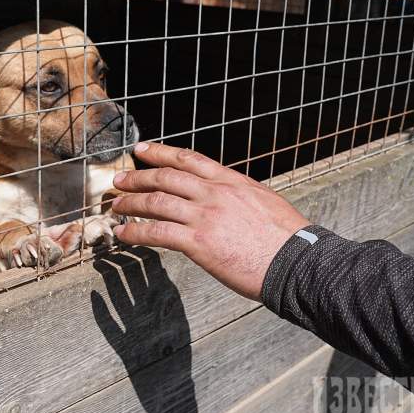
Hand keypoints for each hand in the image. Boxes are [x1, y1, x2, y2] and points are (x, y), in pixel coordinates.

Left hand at [111, 142, 309, 300]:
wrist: (298, 263)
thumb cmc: (288, 240)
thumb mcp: (264, 202)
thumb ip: (239, 196)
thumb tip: (228, 198)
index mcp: (231, 182)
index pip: (189, 159)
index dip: (161, 152)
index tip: (142, 149)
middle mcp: (215, 193)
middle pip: (165, 177)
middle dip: (137, 177)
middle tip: (119, 181)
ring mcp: (205, 216)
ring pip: (156, 202)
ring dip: (131, 204)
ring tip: (115, 208)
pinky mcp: (198, 242)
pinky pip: (157, 233)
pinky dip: (135, 232)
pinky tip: (123, 234)